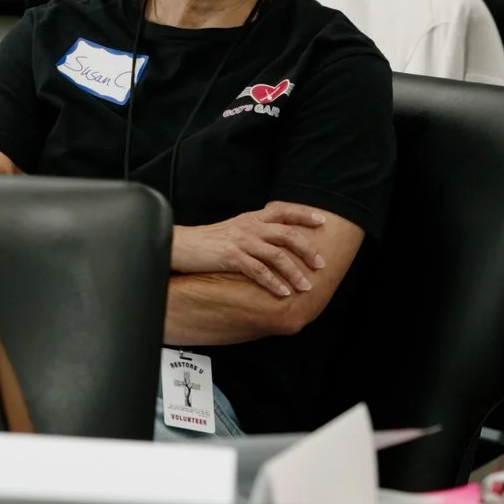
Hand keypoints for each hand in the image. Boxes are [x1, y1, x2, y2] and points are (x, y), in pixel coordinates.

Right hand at [172, 203, 327, 297]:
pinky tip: (283, 293)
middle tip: (320, 264)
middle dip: (307, 249)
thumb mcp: (235, 230)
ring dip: (294, 272)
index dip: (304, 214)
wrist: (181, 244)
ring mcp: (241, 241)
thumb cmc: (208, 241)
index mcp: (252, 217)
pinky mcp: (232, 256)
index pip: (283, 210)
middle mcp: (250, 226)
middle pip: (287, 234)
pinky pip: (259, 271)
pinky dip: (274, 283)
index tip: (322, 221)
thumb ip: (255, 231)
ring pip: (277, 255)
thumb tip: (276, 242)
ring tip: (306, 285)